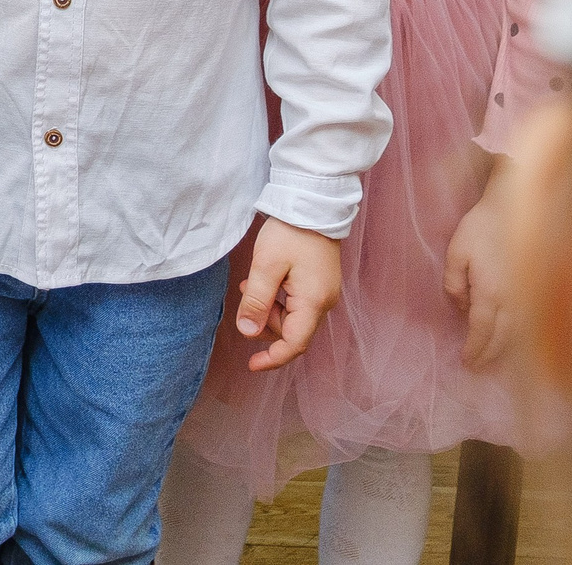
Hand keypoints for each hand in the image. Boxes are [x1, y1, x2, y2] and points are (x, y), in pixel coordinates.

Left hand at [236, 218, 343, 371]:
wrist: (312, 205)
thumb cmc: (289, 233)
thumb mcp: (266, 266)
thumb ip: (257, 302)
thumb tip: (247, 333)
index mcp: (313, 302)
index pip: (295, 344)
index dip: (273, 358)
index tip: (251, 365)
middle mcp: (324, 302)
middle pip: (291, 331)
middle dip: (265, 321)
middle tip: (248, 292)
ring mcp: (324, 293)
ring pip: (291, 317)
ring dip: (269, 307)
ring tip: (254, 281)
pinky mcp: (319, 283)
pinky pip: (296, 303)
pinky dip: (278, 297)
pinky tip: (266, 278)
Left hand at [445, 160, 513, 369]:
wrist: (520, 207)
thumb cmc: (483, 226)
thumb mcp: (456, 251)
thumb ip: (454, 282)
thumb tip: (460, 306)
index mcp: (491, 292)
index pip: (481, 331)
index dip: (474, 349)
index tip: (465, 362)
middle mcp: (515, 300)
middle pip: (503, 338)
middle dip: (489, 355)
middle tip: (477, 366)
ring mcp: (530, 295)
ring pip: (519, 333)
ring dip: (506, 349)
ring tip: (492, 357)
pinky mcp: (538, 288)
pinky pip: (530, 321)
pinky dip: (520, 335)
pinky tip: (514, 338)